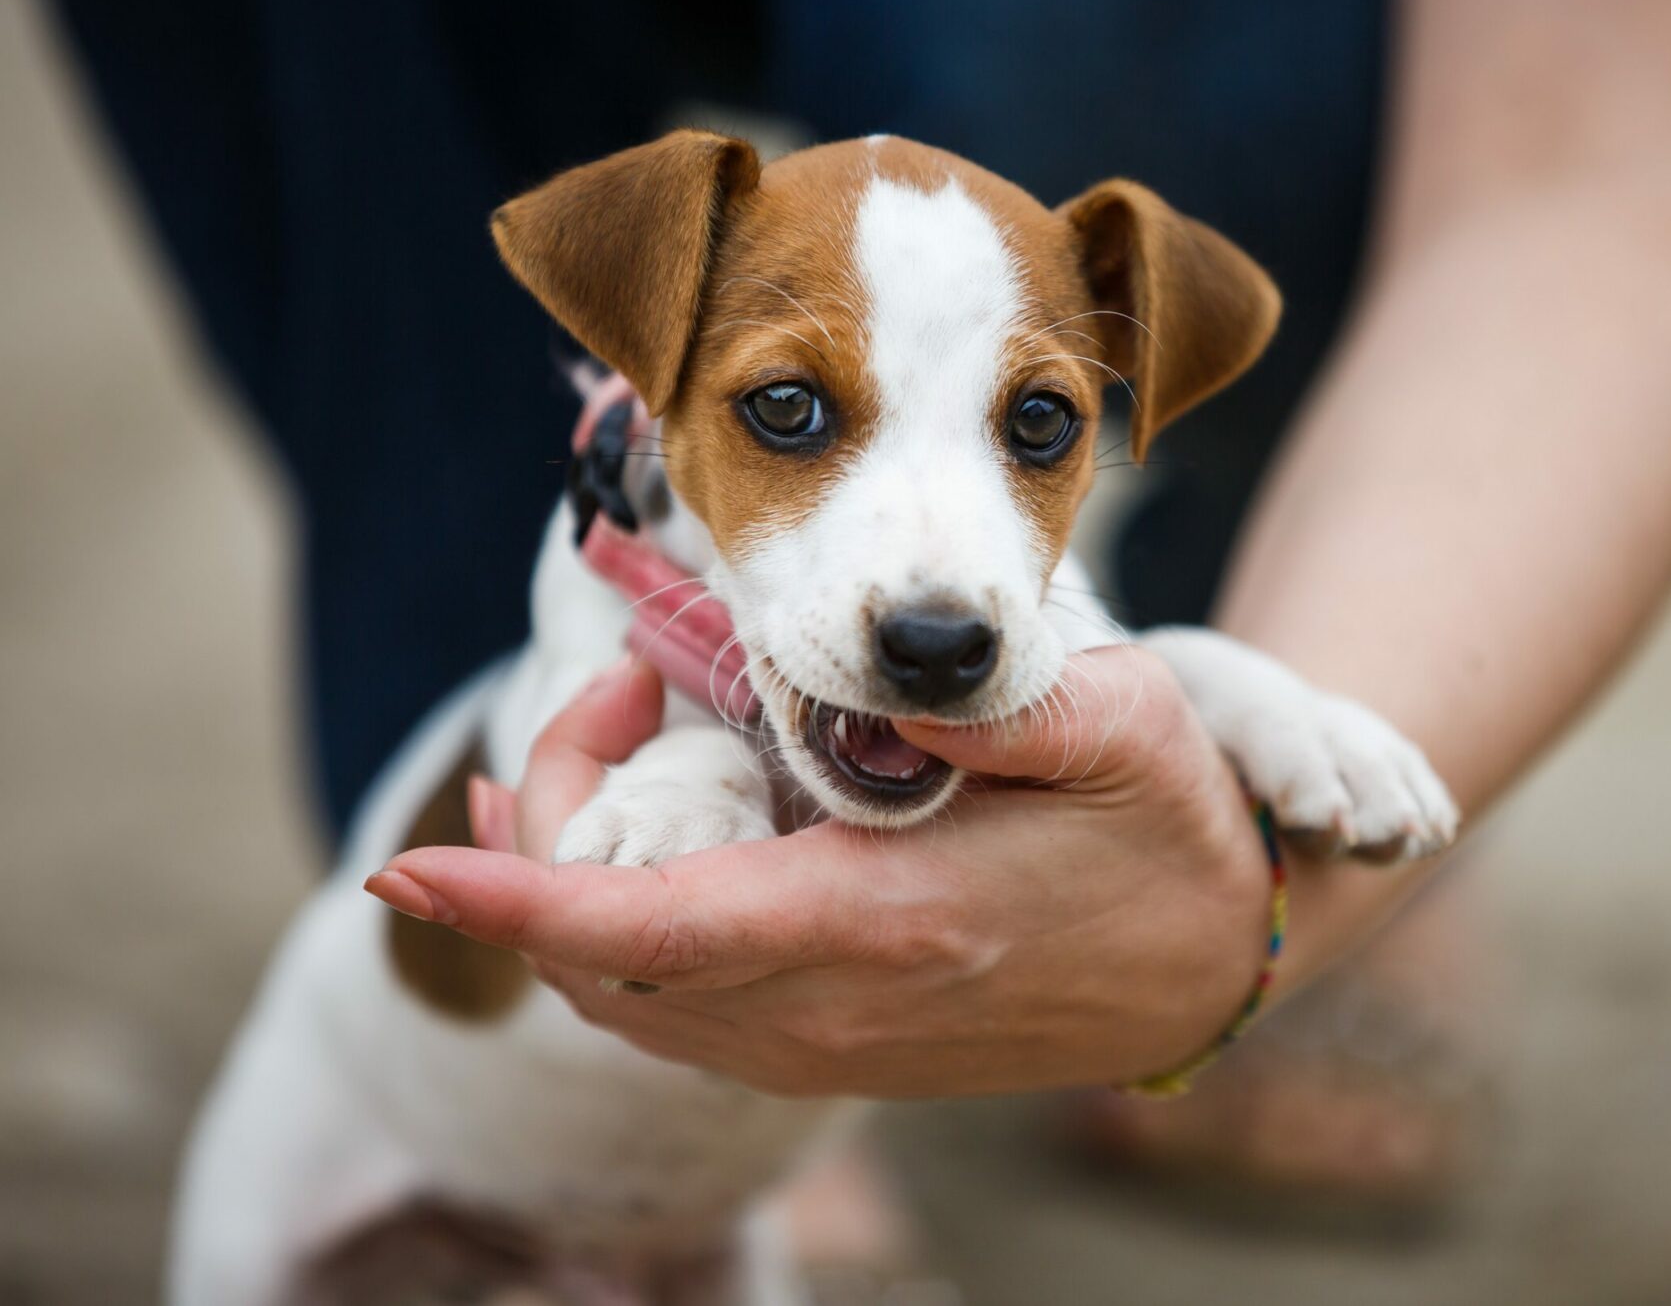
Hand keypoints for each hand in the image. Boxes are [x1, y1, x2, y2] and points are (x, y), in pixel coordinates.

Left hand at [365, 651, 1274, 1097]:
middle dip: (545, 829)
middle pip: (604, 957)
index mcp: (888, 925)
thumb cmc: (1167, 832)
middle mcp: (832, 1011)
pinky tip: (627, 840)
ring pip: (622, 993)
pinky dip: (610, 928)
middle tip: (620, 688)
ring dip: (568, 879)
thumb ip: (986, 698)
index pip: (653, 929)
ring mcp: (824, 1044)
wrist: (1212, 964)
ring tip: (603, 739)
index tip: (416, 856)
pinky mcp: (828, 1045)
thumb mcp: (1115, 727)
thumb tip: (857, 667)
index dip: (518, 894)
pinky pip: (670, 1007)